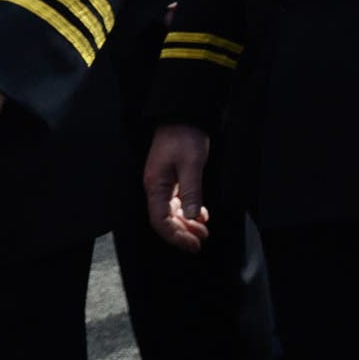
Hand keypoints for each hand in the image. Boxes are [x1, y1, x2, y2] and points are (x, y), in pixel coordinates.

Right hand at [143, 125, 212, 253]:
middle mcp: (156, 187)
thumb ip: (192, 191)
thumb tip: (192, 216)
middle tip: (200, 242)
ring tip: (203, 231)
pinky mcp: (170, 178)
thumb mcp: (192, 164)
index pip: (161, 221)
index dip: (176, 236)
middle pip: (165, 220)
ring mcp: (162, 183)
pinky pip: (176, 201)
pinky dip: (188, 210)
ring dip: (186, 223)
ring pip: (171, 212)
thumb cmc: (184, 136)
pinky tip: (200, 215)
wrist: (182, 115)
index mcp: (156, 186)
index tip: (192, 244)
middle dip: (182, 233)